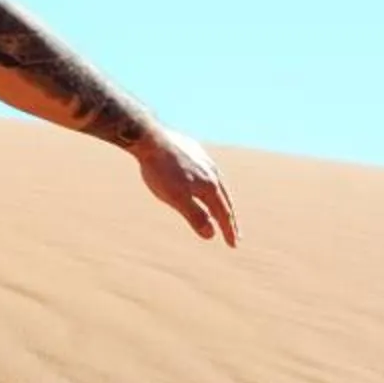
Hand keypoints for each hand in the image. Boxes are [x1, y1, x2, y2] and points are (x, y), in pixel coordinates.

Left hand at [135, 126, 238, 245]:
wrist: (149, 138)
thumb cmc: (161, 171)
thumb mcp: (176, 198)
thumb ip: (194, 216)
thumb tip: (211, 234)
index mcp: (209, 186)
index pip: (223, 213)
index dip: (228, 230)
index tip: (233, 245)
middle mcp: (212, 172)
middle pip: (224, 200)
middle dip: (229, 218)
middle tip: (234, 233)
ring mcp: (203, 160)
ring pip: (217, 184)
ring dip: (221, 200)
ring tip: (221, 210)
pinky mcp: (193, 151)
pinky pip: (207, 172)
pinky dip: (211, 185)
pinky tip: (203, 183)